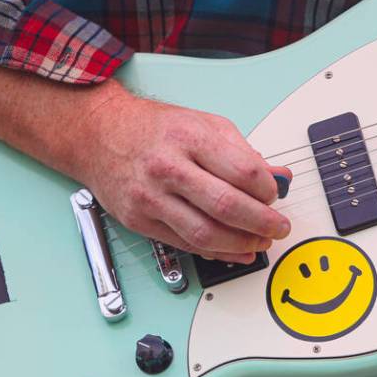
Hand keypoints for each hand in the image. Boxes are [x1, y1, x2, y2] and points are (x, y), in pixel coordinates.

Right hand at [81, 89, 291, 263]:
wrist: (98, 134)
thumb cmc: (153, 129)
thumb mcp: (203, 124)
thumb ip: (242, 151)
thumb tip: (278, 177)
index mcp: (189, 138)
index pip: (243, 170)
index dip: (267, 189)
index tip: (274, 195)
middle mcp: (168, 168)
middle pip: (227, 206)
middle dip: (262, 223)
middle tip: (278, 228)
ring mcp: (151, 197)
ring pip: (206, 233)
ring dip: (241, 244)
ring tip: (259, 243)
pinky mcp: (139, 220)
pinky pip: (185, 244)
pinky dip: (215, 252)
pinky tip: (233, 251)